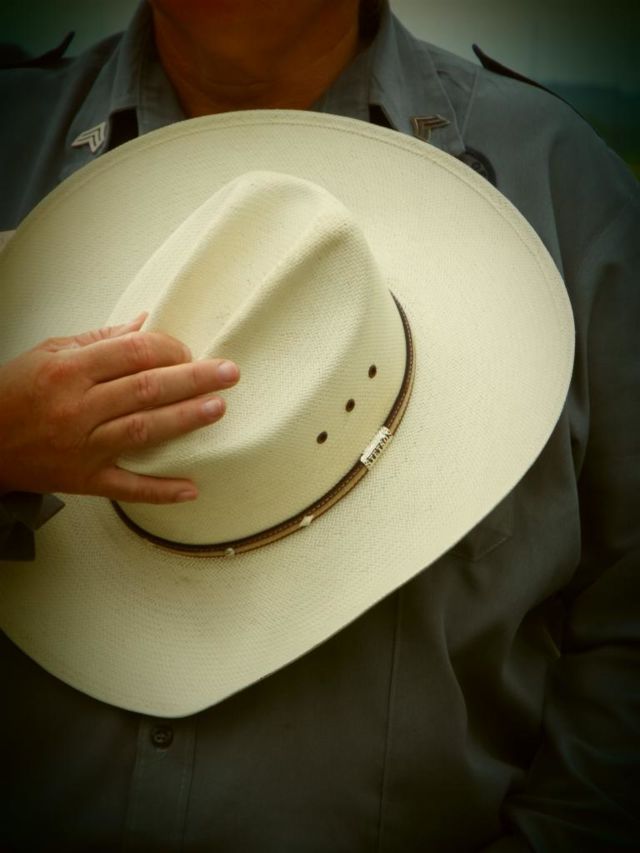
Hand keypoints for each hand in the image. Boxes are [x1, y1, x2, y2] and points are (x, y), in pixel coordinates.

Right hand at [0, 314, 239, 502]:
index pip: (131, 353)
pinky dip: (160, 491)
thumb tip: (145, 324)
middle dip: (193, 379)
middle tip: (229, 373)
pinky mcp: (83, 480)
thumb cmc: (15, 393)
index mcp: (68, 371)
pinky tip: (191, 489)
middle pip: (146, 389)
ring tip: (219, 408)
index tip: (189, 350)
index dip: (167, 349)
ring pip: (143, 431)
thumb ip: (99, 340)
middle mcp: (77, 408)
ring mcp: (82, 447)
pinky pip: (127, 487)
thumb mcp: (48, 353)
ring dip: (185, 420)